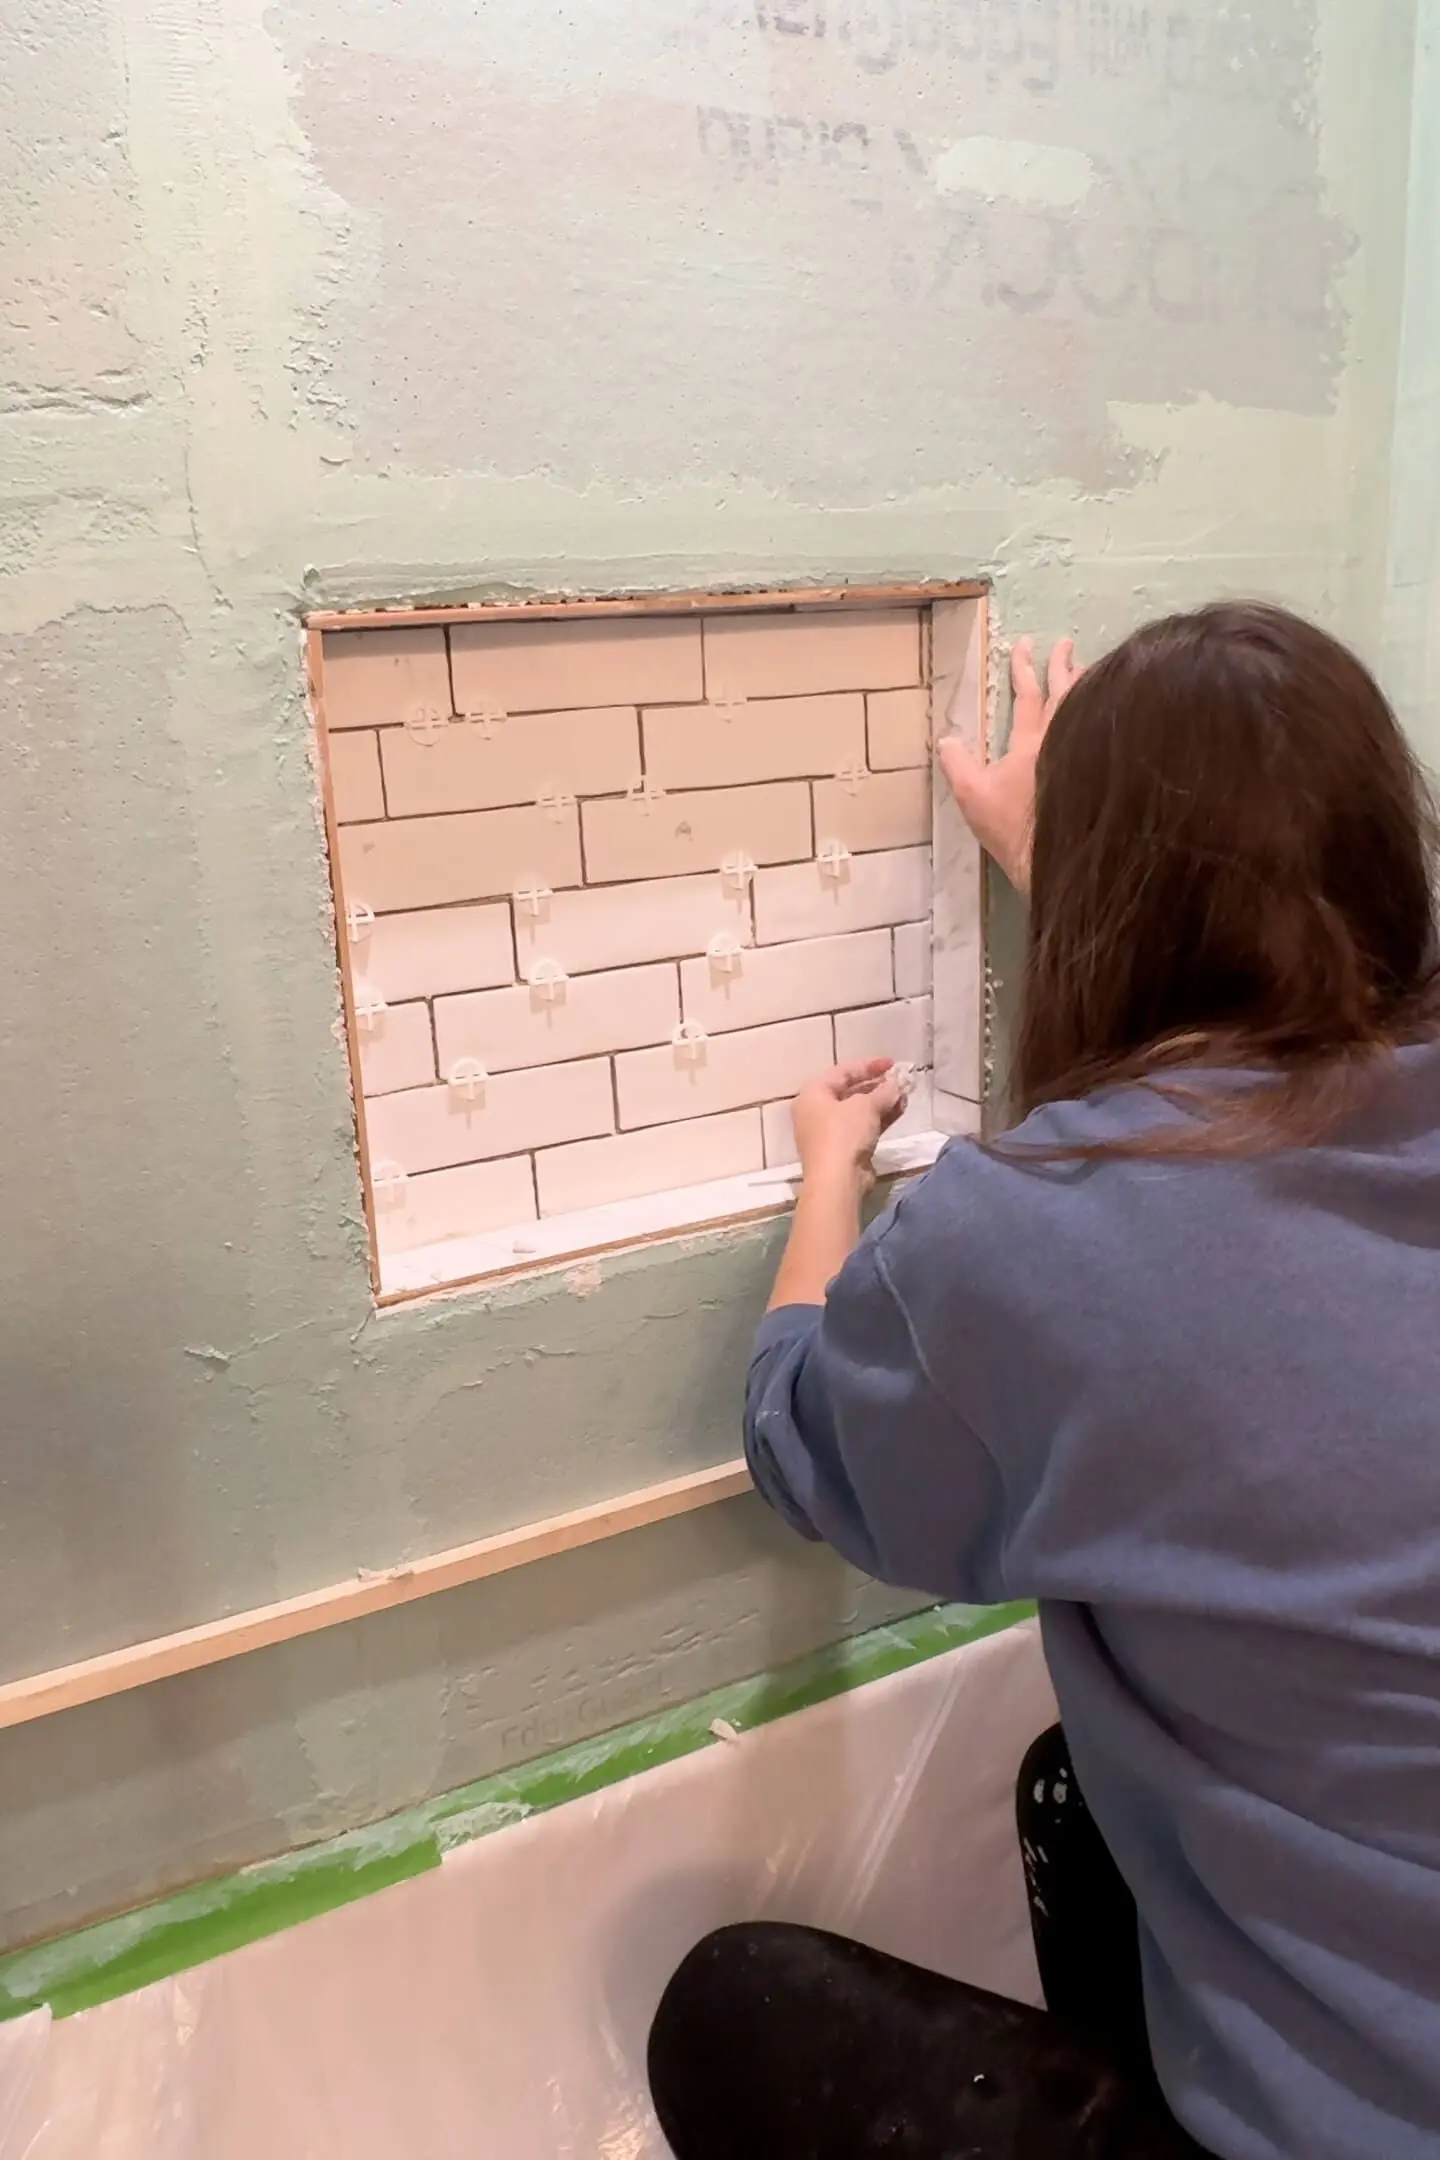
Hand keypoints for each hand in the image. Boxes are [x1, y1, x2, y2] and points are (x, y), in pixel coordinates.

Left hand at [791, 1059, 905, 1185]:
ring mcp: (830, 1132)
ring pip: (859, 1111)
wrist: (837, 1180)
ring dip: (882, 1102)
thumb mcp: (865, 1106)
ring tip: (905, 1095)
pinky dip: (880, 1118)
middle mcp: (817, 1111)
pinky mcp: (844, 1149)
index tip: (892, 1063)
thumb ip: (883, 1092)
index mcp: (814, 1094)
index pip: (843, 1072)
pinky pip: (863, 1126)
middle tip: (900, 1080)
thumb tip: (897, 1085)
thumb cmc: (843, 1134)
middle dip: (877, 1085)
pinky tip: (900, 1110)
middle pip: (850, 1091)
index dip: (868, 1065)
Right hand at [938, 636, 1082, 893]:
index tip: (1024, 644)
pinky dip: (1105, 710)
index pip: (1028, 696)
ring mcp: (1085, 754)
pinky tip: (1110, 708)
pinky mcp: (1101, 771)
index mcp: (1031, 743)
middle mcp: (1062, 741)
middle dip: (1062, 665)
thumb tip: (947, 737)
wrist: (1053, 858)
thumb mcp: (972, 796)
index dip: (1024, 669)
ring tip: (1088, 666)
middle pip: (1065, 693)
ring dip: (1086, 684)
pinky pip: (1106, 728)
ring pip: (1088, 708)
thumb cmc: (1012, 828)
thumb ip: (958, 764)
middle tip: (1066, 642)